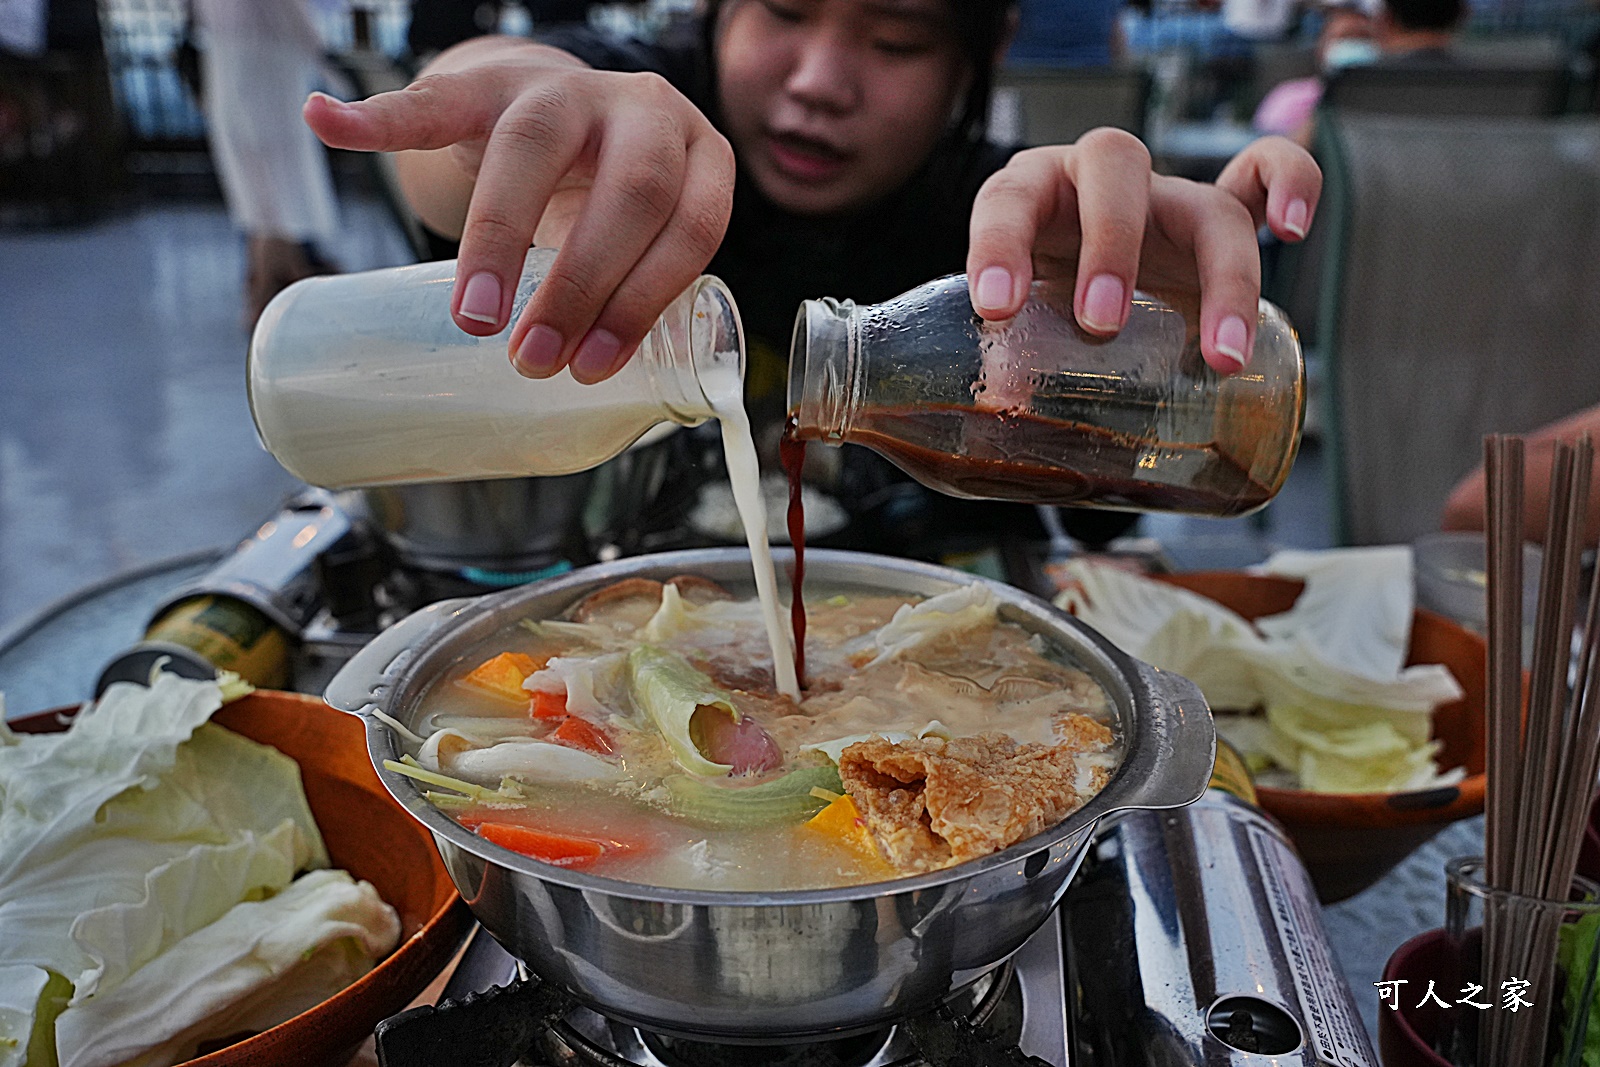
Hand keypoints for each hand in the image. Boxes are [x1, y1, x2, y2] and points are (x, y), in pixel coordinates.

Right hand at [304, 37, 734, 382]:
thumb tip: (606, 399)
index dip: (644, 300)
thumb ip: (639, 297)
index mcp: (695, 156)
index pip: (690, 227)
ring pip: (534, 148)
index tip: (591, 367)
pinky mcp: (488, 82)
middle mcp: (642, 108)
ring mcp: (564, 87)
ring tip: (471, 315)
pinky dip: (378, 120)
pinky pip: (432, 100)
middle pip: (629, 191)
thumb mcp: (645, 243)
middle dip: (582, 284)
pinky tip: (328, 123)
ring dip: (499, 238)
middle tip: (533, 357)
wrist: (564, 110)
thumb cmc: (609, 199)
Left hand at [965, 131, 1321, 372]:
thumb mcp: (1005, 323)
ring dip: (1222, 280)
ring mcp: (1164, 196)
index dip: (999, 245)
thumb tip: (974, 443)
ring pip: (1206, 205)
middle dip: (1111, 247)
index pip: (1010, 199)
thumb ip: (998, 363)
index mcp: (1031, 194)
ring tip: (1221, 357)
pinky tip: (1295, 226)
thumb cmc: (1035, 303)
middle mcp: (1099, 180)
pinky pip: (1263, 178)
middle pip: (1116, 169)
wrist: (1069, 283)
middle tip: (1101, 323)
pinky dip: (1290, 184)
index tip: (996, 307)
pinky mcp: (1214, 215)